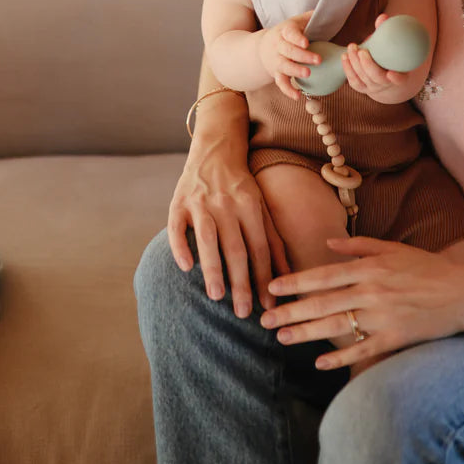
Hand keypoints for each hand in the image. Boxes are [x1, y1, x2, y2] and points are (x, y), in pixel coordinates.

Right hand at [167, 127, 290, 315]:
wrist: (214, 151)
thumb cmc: (241, 187)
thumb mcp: (262, 208)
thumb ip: (273, 241)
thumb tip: (286, 277)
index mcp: (250, 206)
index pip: (260, 248)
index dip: (264, 278)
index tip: (267, 305)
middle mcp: (227, 204)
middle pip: (236, 248)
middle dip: (241, 281)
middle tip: (242, 312)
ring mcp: (201, 203)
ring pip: (208, 239)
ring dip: (213, 268)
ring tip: (217, 296)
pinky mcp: (178, 203)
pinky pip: (177, 227)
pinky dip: (180, 245)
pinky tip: (185, 266)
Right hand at [258, 11, 320, 99]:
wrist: (263, 47)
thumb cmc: (287, 34)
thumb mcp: (295, 22)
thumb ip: (309, 18)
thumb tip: (327, 11)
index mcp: (285, 31)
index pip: (290, 34)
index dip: (297, 38)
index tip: (306, 42)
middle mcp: (278, 46)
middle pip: (288, 51)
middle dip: (302, 56)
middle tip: (318, 60)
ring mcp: (276, 60)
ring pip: (283, 66)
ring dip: (295, 71)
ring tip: (307, 74)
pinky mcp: (276, 73)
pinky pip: (280, 83)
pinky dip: (288, 90)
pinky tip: (298, 96)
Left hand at [259, 236, 463, 368]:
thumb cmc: (428, 268)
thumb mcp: (394, 249)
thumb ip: (359, 246)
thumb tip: (328, 244)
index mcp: (370, 267)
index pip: (324, 275)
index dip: (296, 283)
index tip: (273, 288)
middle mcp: (372, 291)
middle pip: (323, 303)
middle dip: (291, 312)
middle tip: (265, 320)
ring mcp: (383, 316)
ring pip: (337, 327)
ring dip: (307, 333)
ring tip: (282, 338)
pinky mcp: (395, 338)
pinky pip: (362, 349)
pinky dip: (341, 358)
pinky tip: (319, 363)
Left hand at [341, 14, 408, 99]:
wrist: (381, 71)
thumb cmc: (388, 55)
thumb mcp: (390, 45)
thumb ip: (386, 32)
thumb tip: (383, 17)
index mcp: (399, 75)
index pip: (400, 80)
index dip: (396, 78)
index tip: (391, 73)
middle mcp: (386, 84)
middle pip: (377, 78)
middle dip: (368, 65)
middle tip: (362, 51)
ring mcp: (372, 87)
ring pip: (363, 78)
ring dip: (355, 63)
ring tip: (351, 48)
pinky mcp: (361, 87)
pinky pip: (353, 80)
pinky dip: (347, 68)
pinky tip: (344, 56)